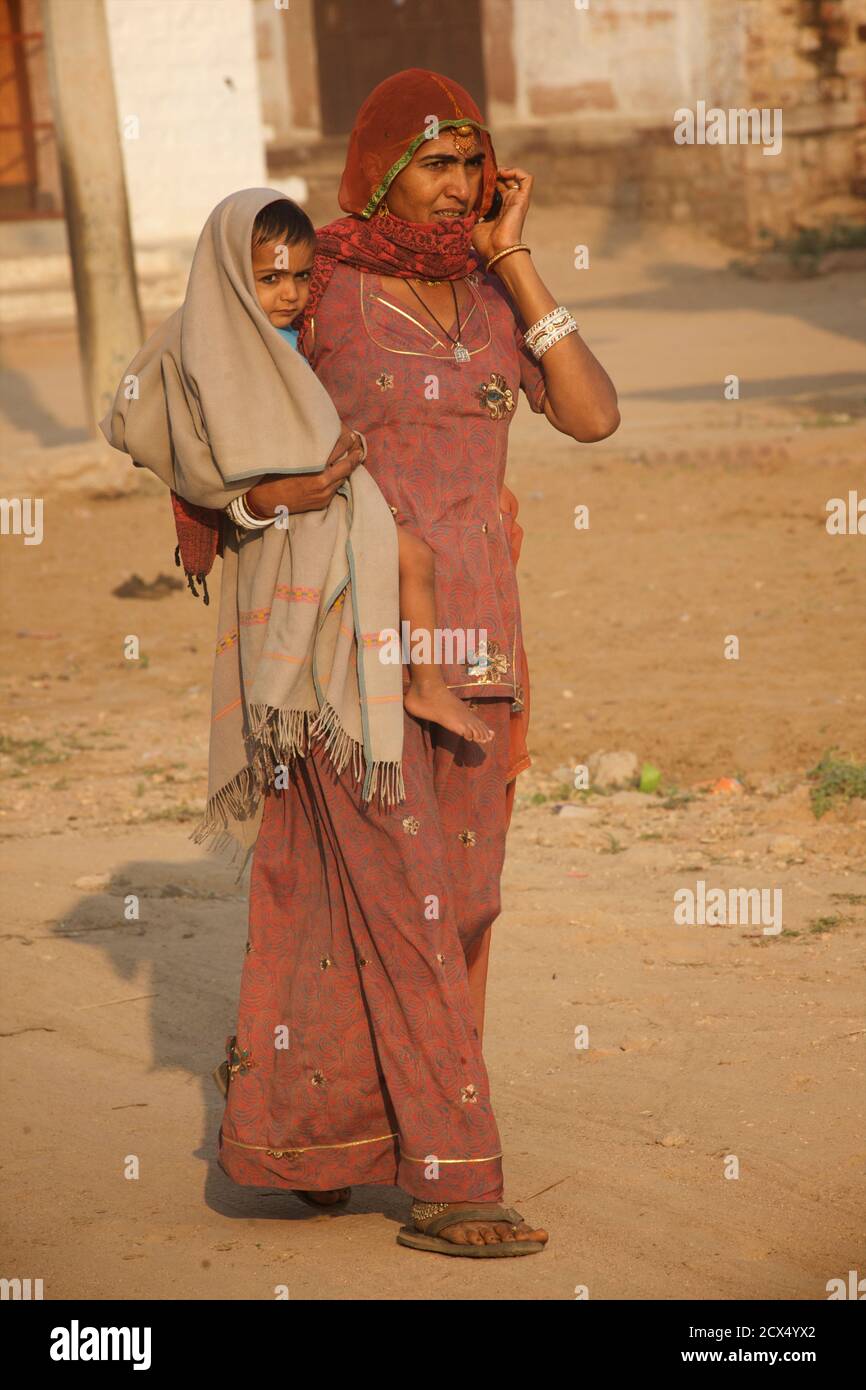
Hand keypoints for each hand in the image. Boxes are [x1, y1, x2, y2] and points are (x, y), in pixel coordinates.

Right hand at [245, 425, 364, 516]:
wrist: (265, 501)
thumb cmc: (273, 475)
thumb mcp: (291, 459)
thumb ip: (309, 453)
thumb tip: (321, 441)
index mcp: (314, 468)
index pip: (337, 450)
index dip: (346, 441)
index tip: (351, 434)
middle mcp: (322, 482)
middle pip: (347, 465)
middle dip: (355, 455)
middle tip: (359, 446)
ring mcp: (324, 494)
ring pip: (343, 478)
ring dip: (348, 467)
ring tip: (353, 457)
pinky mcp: (323, 502)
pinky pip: (335, 488)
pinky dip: (338, 479)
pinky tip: (339, 472)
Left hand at [471, 166, 532, 263]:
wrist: (496, 251)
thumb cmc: (485, 243)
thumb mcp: (472, 224)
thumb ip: (470, 212)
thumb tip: (463, 202)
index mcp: (497, 209)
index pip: (494, 188)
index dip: (487, 180)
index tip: (476, 177)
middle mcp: (508, 203)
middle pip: (504, 180)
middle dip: (494, 173)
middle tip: (483, 172)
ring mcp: (516, 200)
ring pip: (515, 176)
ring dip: (505, 170)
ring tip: (494, 172)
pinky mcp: (522, 199)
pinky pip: (526, 178)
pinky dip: (516, 171)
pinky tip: (503, 174)